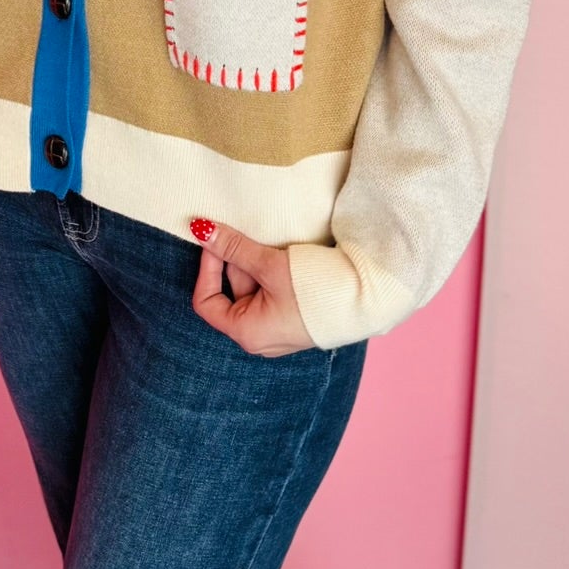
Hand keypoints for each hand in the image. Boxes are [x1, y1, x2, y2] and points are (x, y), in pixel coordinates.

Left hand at [188, 218, 317, 356]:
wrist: (367, 298)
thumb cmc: (315, 289)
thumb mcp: (269, 264)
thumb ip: (233, 247)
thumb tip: (201, 230)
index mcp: (246, 333)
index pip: (206, 302)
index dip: (207, 269)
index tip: (217, 242)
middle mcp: (259, 338)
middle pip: (232, 292)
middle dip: (238, 262)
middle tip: (253, 238)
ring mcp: (278, 330)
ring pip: (254, 290)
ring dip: (257, 265)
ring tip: (275, 248)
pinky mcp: (295, 319)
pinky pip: (272, 294)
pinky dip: (271, 274)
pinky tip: (285, 258)